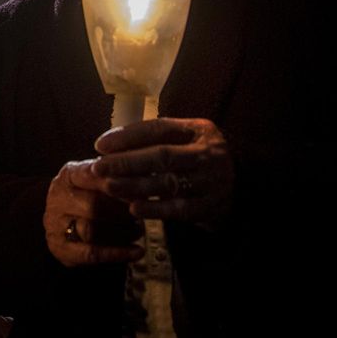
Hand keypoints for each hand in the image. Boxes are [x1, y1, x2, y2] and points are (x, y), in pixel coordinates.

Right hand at [43, 160, 142, 266]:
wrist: (61, 222)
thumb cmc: (88, 194)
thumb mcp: (96, 178)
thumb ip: (115, 173)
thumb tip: (144, 170)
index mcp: (68, 176)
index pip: (91, 175)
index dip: (117, 183)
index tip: (139, 188)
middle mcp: (57, 199)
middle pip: (93, 205)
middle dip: (123, 211)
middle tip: (143, 213)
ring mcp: (56, 225)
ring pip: (91, 230)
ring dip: (122, 232)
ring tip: (140, 230)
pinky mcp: (61, 249)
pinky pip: (92, 253)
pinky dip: (118, 253)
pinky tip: (138, 251)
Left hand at [93, 117, 234, 227]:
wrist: (237, 188)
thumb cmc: (196, 159)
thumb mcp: (184, 140)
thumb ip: (154, 139)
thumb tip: (107, 145)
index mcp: (200, 130)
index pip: (159, 129)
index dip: (128, 136)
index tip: (100, 145)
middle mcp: (209, 153)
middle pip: (163, 156)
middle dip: (126, 161)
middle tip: (99, 167)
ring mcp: (213, 181)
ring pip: (169, 183)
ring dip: (135, 185)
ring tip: (109, 187)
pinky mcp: (211, 206)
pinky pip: (179, 209)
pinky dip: (155, 208)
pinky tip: (133, 207)